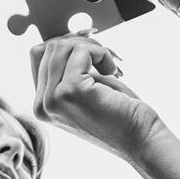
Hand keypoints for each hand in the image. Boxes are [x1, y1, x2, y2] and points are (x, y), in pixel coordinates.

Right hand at [30, 33, 160, 162]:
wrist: (141, 140)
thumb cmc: (120, 113)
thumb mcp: (86, 89)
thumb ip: (67, 71)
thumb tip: (62, 38)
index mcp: (42, 105)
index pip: (38, 55)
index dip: (65, 44)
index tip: (90, 50)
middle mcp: (41, 105)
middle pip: (49, 48)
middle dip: (81, 44)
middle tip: (106, 59)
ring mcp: (52, 99)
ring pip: (61, 46)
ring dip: (92, 48)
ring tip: (110, 66)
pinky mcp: (70, 91)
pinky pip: (81, 51)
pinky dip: (101, 53)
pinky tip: (114, 71)